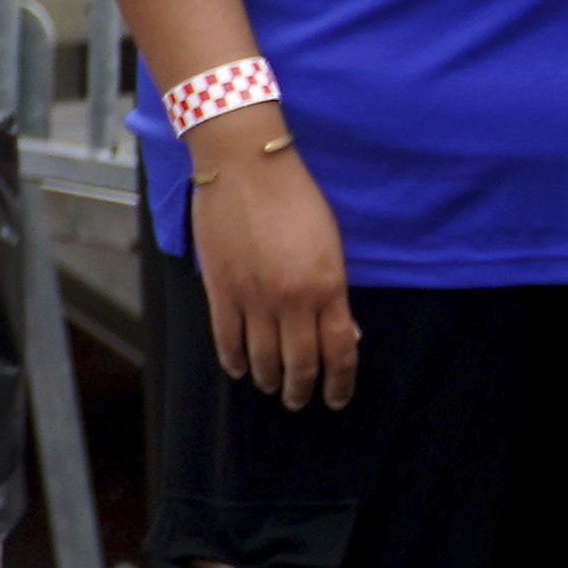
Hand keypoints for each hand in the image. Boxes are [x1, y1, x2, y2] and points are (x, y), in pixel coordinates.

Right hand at [190, 121, 355, 410]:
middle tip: (299, 400)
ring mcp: (253, 296)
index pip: (340, 350)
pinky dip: (234, 360)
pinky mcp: (221, 289)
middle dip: (302, 388)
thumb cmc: (295, 197)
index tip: (337, 397)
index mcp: (327, 286)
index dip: (340, 380)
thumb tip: (346, 333)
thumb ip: (336, 292)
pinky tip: (240, 369)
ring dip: (270, 379)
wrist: (245, 166)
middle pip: (301, 361)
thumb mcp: (330, 244)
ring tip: (272, 387)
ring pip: (263, 356)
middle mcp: (292, 299)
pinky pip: (227, 338)